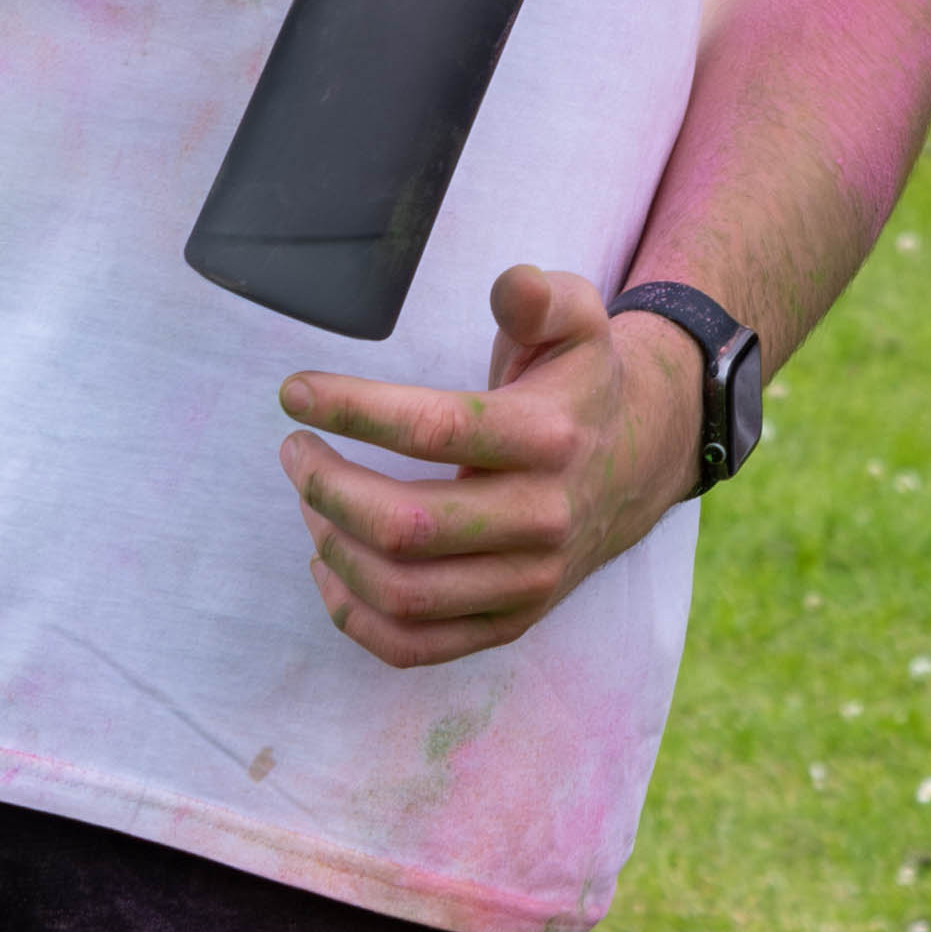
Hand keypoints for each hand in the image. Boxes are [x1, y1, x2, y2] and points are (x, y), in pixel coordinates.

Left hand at [280, 264, 698, 670]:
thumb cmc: (577, 385)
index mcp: (551, 438)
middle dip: (326, 487)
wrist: (636, 464)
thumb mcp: (578, 322)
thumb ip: (542, 298)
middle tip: (294, 451)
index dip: (354, 409)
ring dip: (332, 547)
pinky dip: (353, 616)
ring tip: (312, 499)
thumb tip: (513, 285)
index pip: (437, 430)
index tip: (295, 392)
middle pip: (406, 527)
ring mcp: (528, 582)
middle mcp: (544, 519)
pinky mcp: (509, 623)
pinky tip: (329, 563)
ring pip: (401, 593)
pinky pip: (412, 646)